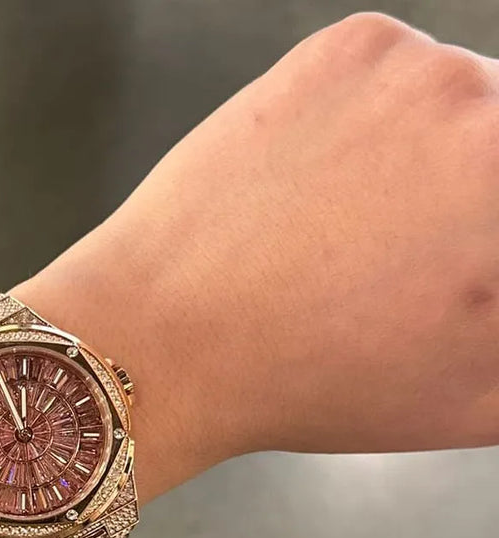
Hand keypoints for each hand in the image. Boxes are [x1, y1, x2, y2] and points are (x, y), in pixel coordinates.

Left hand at [0, 13, 498, 537]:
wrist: (164, 341)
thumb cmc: (304, 383)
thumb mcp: (476, 398)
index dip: (481, 257)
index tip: (453, 274)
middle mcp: (495, 115)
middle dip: (471, 208)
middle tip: (401, 263)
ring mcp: (423, 70)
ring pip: (459, 112)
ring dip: (427, 161)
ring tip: (345, 237)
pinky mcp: (355, 47)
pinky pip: (391, 83)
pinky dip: (367, 127)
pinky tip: (313, 192)